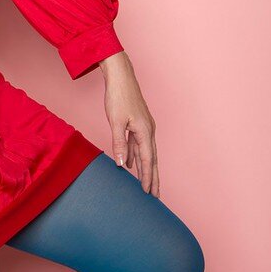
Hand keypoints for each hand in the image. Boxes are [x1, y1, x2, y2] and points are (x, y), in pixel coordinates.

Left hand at [99, 50, 159, 196]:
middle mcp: (148, 130)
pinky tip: (131, 162)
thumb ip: (119, 144)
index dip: (147, 177)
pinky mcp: (138, 122)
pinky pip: (138, 143)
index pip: (147, 160)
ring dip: (145, 168)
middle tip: (155, 195)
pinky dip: (136, 155)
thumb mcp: (116, 121)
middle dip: (153, 177)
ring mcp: (144, 126)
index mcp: (145, 131)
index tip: (149, 192)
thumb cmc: (118, 96)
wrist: (120, 76)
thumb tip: (123, 165)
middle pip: (152, 159)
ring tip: (145, 183)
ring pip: (145, 152)